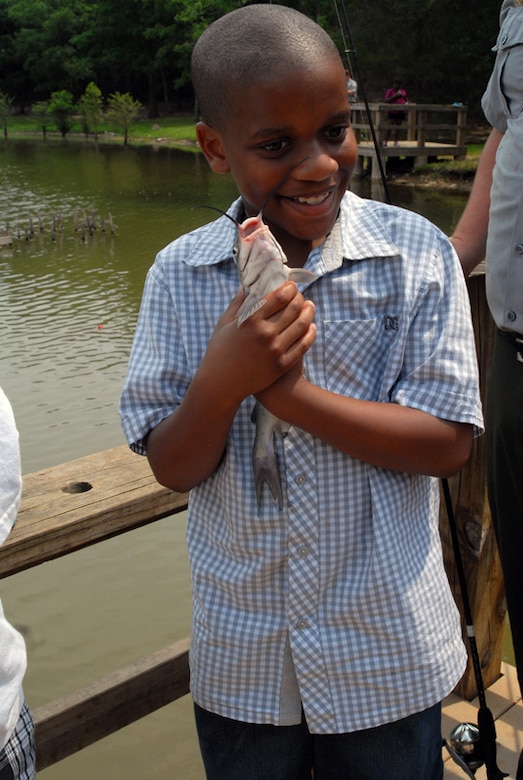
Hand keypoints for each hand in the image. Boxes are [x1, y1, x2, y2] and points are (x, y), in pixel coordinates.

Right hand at [197, 281, 315, 406]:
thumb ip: (236, 304)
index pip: (278, 297)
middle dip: (300, 298)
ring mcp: (275, 350)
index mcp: (250, 321)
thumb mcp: (223, 325)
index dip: (289, 288)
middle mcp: (264, 334)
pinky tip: (311, 327)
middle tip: (301, 296)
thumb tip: (246, 287)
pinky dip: (310, 333)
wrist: (221, 385)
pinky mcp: (281, 365)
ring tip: (309, 307)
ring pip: (301, 325)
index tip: (292, 286)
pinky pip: (303, 345)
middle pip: (293, 308)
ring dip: (309, 312)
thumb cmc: (219, 352)